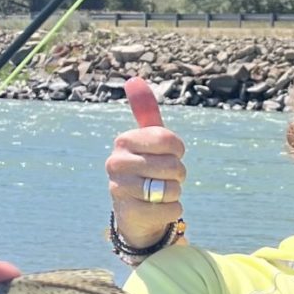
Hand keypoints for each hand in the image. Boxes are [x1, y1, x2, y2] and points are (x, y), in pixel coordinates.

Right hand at [108, 76, 186, 250]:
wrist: (135, 211)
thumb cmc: (147, 169)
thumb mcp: (148, 141)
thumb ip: (145, 112)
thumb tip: (133, 79)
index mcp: (124, 140)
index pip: (169, 140)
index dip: (177, 151)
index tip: (168, 154)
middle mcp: (115, 163)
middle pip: (173, 166)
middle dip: (177, 175)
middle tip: (163, 177)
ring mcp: (119, 189)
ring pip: (171, 188)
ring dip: (174, 192)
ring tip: (159, 193)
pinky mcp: (130, 214)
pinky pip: (171, 209)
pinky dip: (172, 211)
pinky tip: (157, 209)